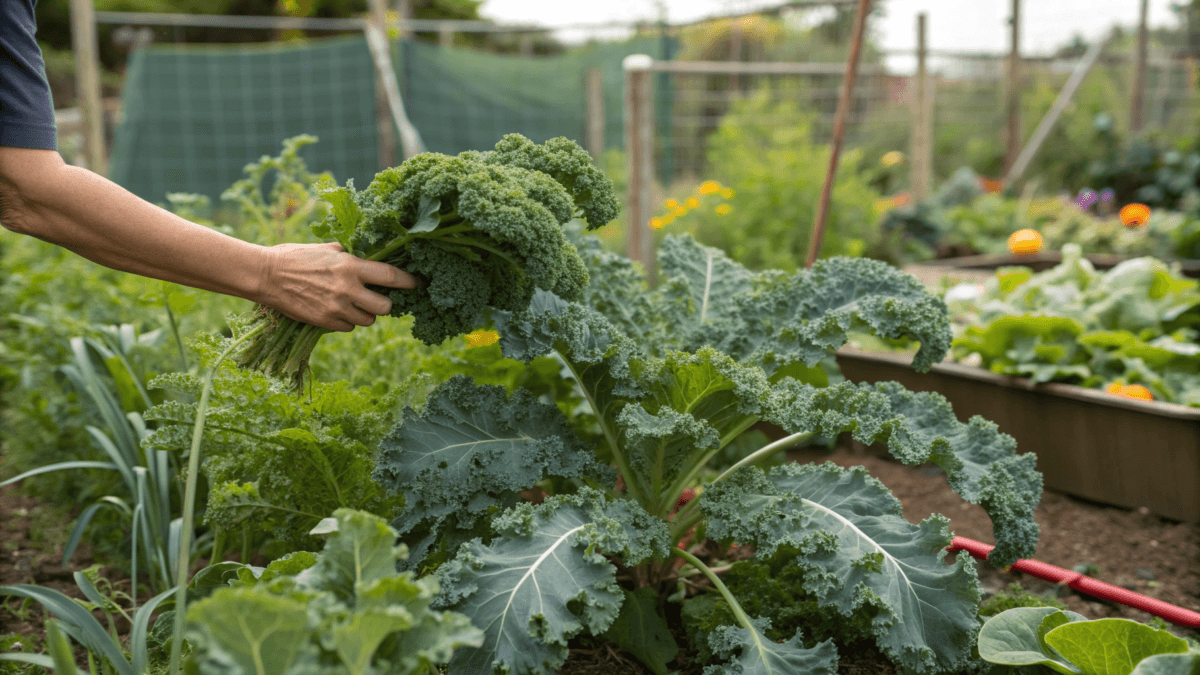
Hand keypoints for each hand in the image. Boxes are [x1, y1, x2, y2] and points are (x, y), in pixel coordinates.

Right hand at [259, 241, 420, 331]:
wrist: (266, 275)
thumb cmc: (296, 256)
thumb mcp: (327, 248)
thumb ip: (350, 253)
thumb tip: (372, 251)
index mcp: (351, 266)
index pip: (392, 276)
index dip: (409, 281)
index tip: (418, 283)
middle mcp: (348, 289)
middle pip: (386, 307)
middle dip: (386, 303)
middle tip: (377, 297)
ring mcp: (337, 308)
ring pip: (369, 320)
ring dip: (366, 314)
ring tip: (353, 303)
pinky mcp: (325, 322)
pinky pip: (349, 327)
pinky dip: (347, 320)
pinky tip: (336, 309)